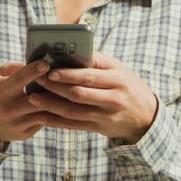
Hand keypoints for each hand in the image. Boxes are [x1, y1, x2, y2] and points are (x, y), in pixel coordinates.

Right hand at [0, 60, 59, 146]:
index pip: (20, 79)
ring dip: (57, 103)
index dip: (34, 70)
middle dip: (53, 88)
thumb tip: (35, 63)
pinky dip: (52, 114)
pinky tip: (61, 106)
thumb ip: (13, 68)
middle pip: (37, 98)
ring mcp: (17, 124)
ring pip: (44, 113)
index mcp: (1, 91)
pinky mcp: (24, 134)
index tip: (46, 63)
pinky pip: (43, 123)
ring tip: (69, 93)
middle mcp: (9, 109)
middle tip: (66, 79)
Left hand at [27, 50, 158, 143]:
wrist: (146, 116)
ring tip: (33, 97)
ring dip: (51, 105)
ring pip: (73, 111)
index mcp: (117, 79)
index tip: (49, 69)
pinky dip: (56, 121)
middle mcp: (113, 98)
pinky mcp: (99, 128)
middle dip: (54, 87)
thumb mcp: (119, 69)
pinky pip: (74, 125)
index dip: (68, 73)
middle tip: (36, 80)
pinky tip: (42, 115)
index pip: (89, 75)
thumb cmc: (128, 86)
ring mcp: (106, 115)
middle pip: (78, 93)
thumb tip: (71, 51)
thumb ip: (97, 61)